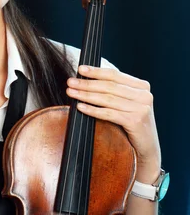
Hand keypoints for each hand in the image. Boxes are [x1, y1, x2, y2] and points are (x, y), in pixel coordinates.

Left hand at [66, 65, 160, 182]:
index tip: (80, 69)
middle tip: (70, 82)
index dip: (96, 71)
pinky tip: (80, 107)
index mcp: (141, 86)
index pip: (115, 75)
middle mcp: (144, 95)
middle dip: (87, 83)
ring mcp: (141, 108)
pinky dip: (93, 110)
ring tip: (71, 92)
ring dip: (86, 95)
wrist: (146, 147)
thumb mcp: (125, 102)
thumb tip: (85, 78)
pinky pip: (109, 113)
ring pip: (108, 99)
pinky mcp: (136, 121)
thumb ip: (113, 90)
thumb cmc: (131, 122)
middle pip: (109, 86)